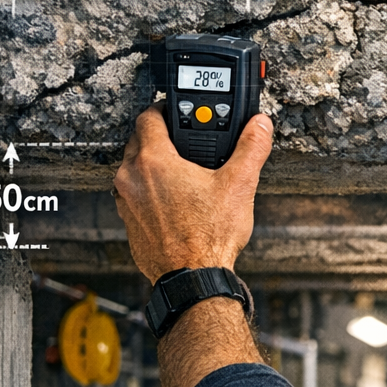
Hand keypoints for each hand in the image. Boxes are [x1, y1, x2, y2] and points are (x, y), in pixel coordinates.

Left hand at [113, 106, 272, 282]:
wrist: (193, 277)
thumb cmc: (209, 236)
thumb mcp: (240, 185)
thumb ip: (251, 148)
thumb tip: (260, 126)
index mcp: (154, 161)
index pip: (148, 117)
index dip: (164, 109)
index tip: (177, 112)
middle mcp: (131, 178)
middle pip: (138, 140)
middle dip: (159, 136)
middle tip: (184, 141)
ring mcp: (126, 201)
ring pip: (132, 168)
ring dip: (151, 164)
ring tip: (181, 171)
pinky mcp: (128, 222)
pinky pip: (133, 194)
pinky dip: (148, 190)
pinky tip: (173, 199)